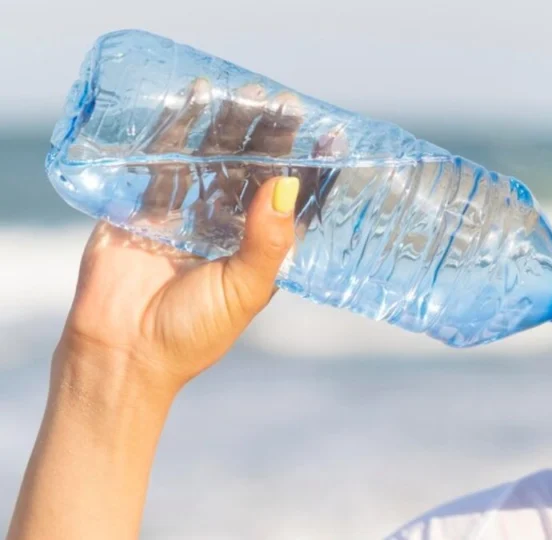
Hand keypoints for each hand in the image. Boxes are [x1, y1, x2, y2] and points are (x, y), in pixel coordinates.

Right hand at [56, 79, 317, 396]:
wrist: (122, 353)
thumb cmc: (192, 333)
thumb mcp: (244, 289)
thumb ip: (267, 240)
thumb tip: (289, 185)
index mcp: (259, 248)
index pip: (292, 200)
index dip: (312, 169)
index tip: (334, 138)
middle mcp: (227, 226)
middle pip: (254, 170)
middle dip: (270, 136)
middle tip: (285, 104)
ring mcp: (186, 213)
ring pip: (213, 159)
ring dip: (229, 126)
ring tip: (246, 94)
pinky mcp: (145, 207)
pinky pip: (164, 162)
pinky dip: (177, 131)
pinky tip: (194, 100)